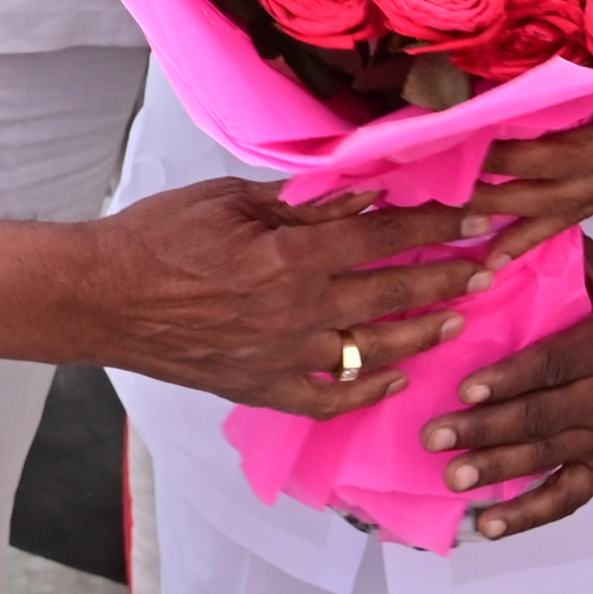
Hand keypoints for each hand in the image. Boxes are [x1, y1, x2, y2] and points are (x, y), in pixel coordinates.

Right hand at [88, 177, 481, 416]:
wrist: (102, 296)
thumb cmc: (158, 236)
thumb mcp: (231, 198)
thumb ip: (303, 203)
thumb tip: (363, 194)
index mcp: (293, 255)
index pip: (386, 237)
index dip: (439, 224)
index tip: (478, 217)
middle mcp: (300, 310)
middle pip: (395, 293)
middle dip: (450, 275)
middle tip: (490, 266)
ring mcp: (284, 357)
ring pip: (375, 349)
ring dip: (422, 333)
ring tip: (456, 319)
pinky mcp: (263, 388)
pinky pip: (329, 398)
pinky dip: (367, 390)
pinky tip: (395, 377)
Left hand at [416, 238, 592, 535]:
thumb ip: (583, 260)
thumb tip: (526, 225)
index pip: (556, 364)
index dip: (511, 378)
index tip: (466, 387)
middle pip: (543, 415)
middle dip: (485, 428)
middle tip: (434, 435)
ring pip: (549, 456)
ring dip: (497, 469)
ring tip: (452, 476)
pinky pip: (569, 497)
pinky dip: (529, 514)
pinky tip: (488, 525)